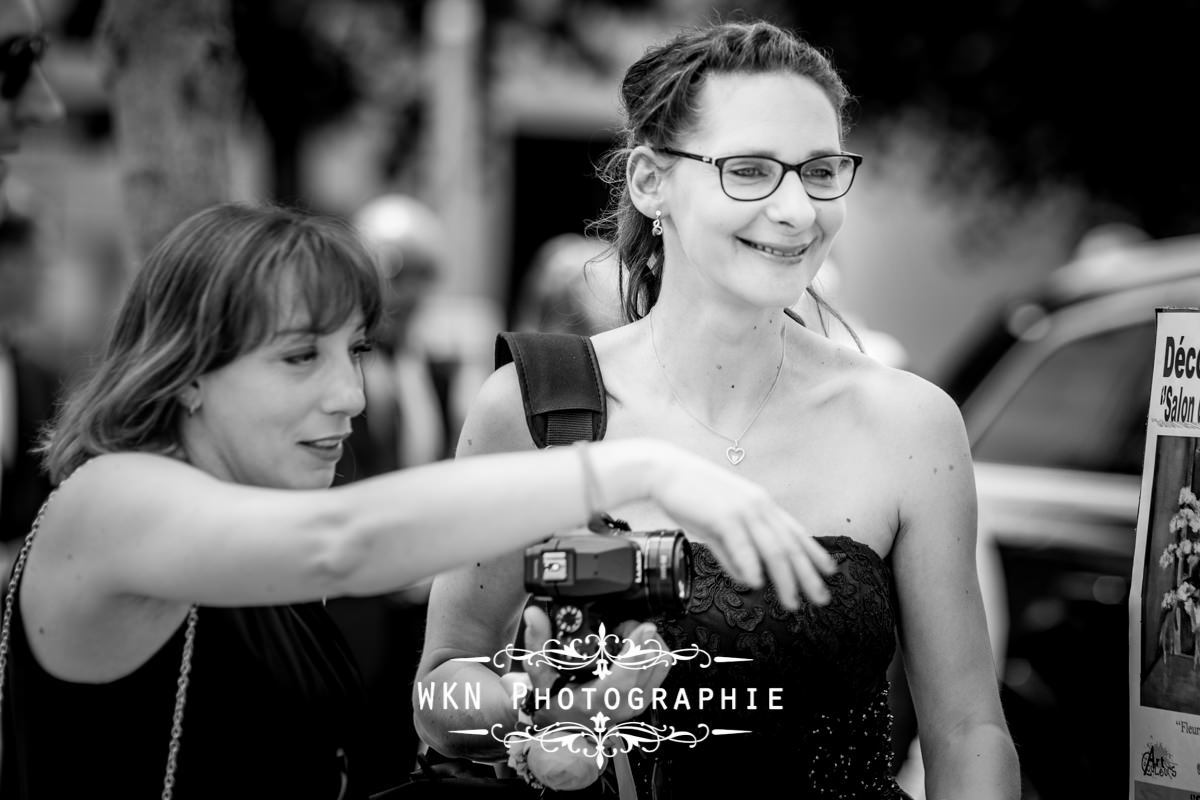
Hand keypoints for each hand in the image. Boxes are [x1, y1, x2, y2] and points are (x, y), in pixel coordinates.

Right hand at [521, 605, 670, 727]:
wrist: (567, 723)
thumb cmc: (554, 699)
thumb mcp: (539, 671)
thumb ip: (537, 641)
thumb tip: (534, 614)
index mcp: (598, 699)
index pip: (626, 676)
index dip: (637, 650)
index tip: (644, 627)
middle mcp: (625, 703)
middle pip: (652, 663)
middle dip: (640, 636)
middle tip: (618, 628)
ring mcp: (640, 701)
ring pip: (662, 662)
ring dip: (650, 641)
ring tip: (627, 637)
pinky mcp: (649, 696)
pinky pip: (663, 667)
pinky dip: (654, 650)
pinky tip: (634, 647)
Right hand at [649, 445, 835, 609]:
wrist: (665, 471)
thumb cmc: (691, 497)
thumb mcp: (718, 526)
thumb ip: (734, 553)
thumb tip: (748, 580)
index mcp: (761, 504)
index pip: (795, 532)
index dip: (814, 553)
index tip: (830, 572)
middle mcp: (759, 505)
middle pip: (790, 546)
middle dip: (808, 576)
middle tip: (820, 599)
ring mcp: (743, 510)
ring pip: (773, 550)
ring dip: (785, 580)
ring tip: (792, 602)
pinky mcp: (723, 515)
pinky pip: (743, 545)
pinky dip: (752, 565)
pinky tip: (757, 584)